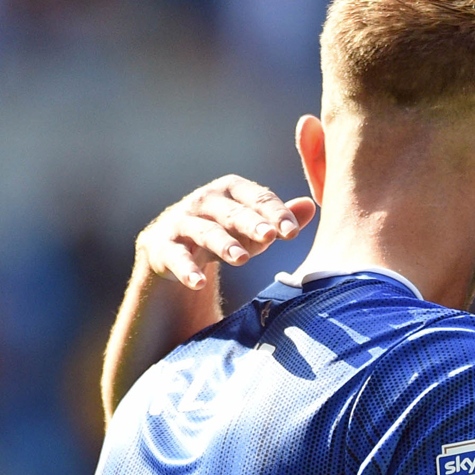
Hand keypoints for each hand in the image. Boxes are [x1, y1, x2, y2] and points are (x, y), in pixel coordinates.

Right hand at [135, 174, 316, 290]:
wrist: (175, 248)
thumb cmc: (227, 233)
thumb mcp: (255, 227)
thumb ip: (279, 218)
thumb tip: (310, 205)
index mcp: (231, 190)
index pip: (258, 197)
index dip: (276, 213)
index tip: (293, 232)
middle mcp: (205, 201)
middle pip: (232, 211)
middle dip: (251, 223)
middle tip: (271, 236)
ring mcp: (182, 222)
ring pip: (204, 232)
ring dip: (223, 244)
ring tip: (241, 259)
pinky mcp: (163, 247)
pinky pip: (176, 257)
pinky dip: (186, 270)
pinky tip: (198, 284)